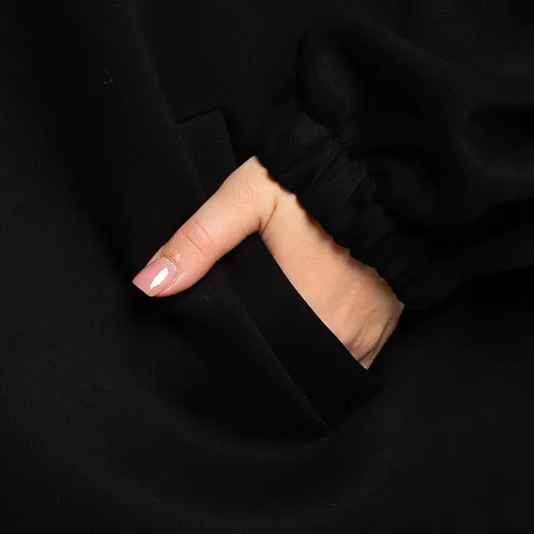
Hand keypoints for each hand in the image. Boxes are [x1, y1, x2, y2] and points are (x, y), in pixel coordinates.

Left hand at [134, 156, 403, 364]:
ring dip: (298, 358)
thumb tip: (147, 286)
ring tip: (271, 335)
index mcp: (297, 313)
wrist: (383, 166)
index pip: (256, 358)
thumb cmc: (310, 182)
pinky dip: (330, 351)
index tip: (216, 345)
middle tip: (241, 337)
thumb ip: (197, 241)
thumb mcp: (245, 197)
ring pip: (320, 367)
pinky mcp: (386, 328)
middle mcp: (336, 337)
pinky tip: (309, 330)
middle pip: (288, 367)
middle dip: (264, 359)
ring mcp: (366, 337)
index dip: (234, 355)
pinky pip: (353, 360)